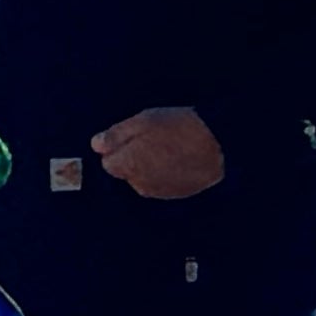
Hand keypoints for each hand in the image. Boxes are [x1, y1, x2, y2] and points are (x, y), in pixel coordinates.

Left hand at [92, 107, 225, 201]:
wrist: (219, 145)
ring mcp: (158, 192)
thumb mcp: (143, 121)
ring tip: (171, 146)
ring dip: (150, 164)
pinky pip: (162, 183)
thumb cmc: (180, 128)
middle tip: (155, 137)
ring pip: (144, 177)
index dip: (119, 146)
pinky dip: (166, 173)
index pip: (108, 162)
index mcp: (127, 166)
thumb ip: (115, 135)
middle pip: (126, 171)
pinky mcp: (176, 195)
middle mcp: (139, 184)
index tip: (134, 135)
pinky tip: (180, 157)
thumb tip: (96, 145)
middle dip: (133, 156)